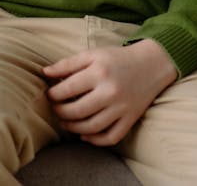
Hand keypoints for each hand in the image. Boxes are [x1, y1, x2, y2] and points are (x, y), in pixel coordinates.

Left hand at [43, 39, 177, 145]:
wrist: (151, 65)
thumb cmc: (116, 58)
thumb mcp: (92, 54)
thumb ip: (67, 64)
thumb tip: (45, 72)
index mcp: (99, 73)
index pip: (68, 89)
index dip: (53, 94)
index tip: (49, 95)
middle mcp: (111, 92)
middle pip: (78, 111)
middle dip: (60, 112)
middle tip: (55, 109)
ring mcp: (122, 108)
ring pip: (92, 127)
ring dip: (74, 128)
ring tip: (65, 122)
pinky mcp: (131, 119)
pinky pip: (112, 137)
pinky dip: (96, 140)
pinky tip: (84, 135)